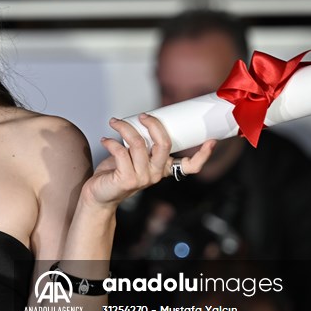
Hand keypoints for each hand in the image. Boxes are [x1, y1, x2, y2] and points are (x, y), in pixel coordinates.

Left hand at [85, 114, 214, 208]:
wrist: (99, 194)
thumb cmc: (117, 171)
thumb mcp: (135, 156)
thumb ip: (143, 143)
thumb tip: (144, 119)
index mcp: (163, 168)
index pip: (190, 166)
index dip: (203, 155)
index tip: (211, 140)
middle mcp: (156, 174)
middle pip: (164, 144)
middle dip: (154, 124)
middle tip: (143, 115)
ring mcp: (142, 178)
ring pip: (138, 143)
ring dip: (124, 128)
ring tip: (115, 122)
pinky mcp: (126, 180)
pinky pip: (121, 152)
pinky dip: (111, 142)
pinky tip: (105, 139)